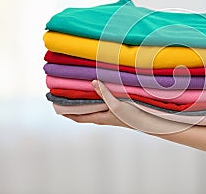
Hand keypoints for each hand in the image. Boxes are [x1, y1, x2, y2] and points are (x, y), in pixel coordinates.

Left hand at [64, 80, 191, 133]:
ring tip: (78, 89)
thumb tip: (93, 82)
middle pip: (83, 111)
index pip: (77, 116)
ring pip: (93, 107)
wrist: (151, 123)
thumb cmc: (133, 117)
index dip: (65, 111)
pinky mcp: (119, 110)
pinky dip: (97, 97)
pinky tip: (100, 89)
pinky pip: (103, 103)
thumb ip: (105, 94)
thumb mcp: (117, 106)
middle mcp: (103, 116)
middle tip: (64, 93)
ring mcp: (111, 113)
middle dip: (73, 104)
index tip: (54, 104)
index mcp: (100, 118)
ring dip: (85, 100)